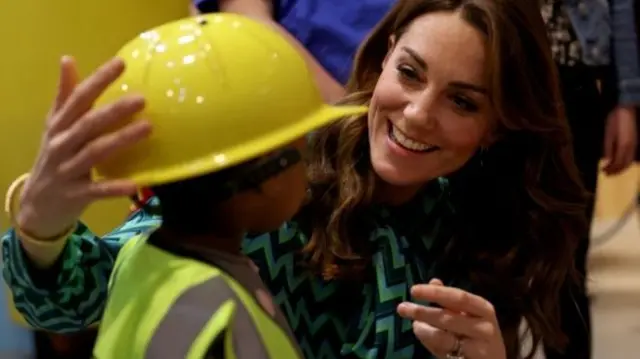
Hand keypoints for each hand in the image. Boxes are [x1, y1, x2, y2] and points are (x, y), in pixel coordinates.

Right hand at [17, 56, 150, 237]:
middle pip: (88, 124)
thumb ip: (65, 96)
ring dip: (120, 140)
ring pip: (94, 152)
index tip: (121, 63)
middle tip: (142, 99)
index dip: (98, 80)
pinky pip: (96, 190)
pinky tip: (135, 184)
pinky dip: (114, 187)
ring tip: (148, 128)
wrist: (36, 205)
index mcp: (58, 125)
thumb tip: (68, 59)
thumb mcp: (55, 126)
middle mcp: (61, 144)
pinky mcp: (75, 195)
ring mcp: (66, 170)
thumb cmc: (54, 158)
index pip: (78, 98)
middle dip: (114, 110)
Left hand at [397, 279, 505, 358]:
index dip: (435, 293)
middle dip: (422, 312)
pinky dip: (431, 345)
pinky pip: (444, 353)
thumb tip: (434, 280)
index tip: (413, 290)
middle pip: (448, 318)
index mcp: (483, 309)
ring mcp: (480, 348)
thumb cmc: (478, 333)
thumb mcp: (468, 314)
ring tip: (415, 326)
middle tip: (402, 308)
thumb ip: (451, 299)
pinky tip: (424, 338)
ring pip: (444, 338)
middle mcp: (485, 327)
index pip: (458, 297)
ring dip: (424, 330)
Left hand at [603, 105, 636, 174]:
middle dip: (616, 171)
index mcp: (624, 146)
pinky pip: (631, 156)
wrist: (626, 111)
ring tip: (612, 170)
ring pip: (629, 161)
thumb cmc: (615, 121)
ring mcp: (634, 145)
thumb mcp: (608, 135)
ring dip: (621, 168)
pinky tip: (618, 162)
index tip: (604, 172)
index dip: (611, 169)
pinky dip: (624, 162)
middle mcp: (631, 147)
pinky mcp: (634, 143)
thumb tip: (607, 160)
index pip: (618, 163)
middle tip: (607, 174)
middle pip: (625, 164)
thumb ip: (608, 148)